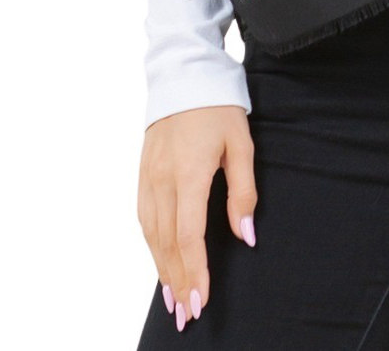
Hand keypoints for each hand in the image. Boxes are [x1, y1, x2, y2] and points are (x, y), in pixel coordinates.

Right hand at [138, 106, 257, 331]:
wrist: (184, 73)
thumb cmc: (218, 107)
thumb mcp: (241, 143)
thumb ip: (243, 192)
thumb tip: (245, 236)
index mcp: (189, 173)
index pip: (189, 235)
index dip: (195, 271)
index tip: (202, 300)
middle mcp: (162, 179)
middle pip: (166, 243)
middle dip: (177, 282)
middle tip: (187, 315)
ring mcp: (148, 176)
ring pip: (151, 234)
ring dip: (161, 270)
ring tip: (173, 300)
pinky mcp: (142, 172)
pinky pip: (143, 217)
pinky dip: (151, 246)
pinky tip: (159, 262)